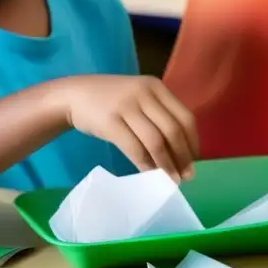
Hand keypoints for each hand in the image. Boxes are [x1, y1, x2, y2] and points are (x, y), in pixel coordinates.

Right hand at [54, 75, 198, 182]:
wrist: (73, 95)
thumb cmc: (110, 101)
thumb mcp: (138, 98)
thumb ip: (158, 116)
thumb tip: (181, 151)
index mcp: (156, 87)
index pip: (185, 117)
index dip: (193, 142)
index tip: (194, 161)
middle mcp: (144, 94)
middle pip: (173, 130)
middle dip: (183, 157)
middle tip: (187, 176)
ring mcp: (126, 106)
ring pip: (156, 141)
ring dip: (166, 164)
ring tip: (171, 179)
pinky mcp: (110, 122)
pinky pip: (134, 148)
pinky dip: (145, 164)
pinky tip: (150, 175)